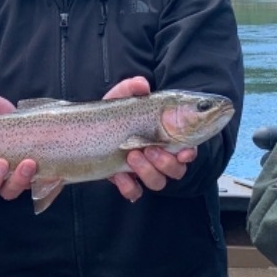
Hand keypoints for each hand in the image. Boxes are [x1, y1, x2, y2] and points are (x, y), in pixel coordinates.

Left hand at [101, 77, 194, 202]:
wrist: (87, 131)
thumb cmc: (114, 114)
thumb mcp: (120, 98)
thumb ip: (131, 88)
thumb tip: (142, 84)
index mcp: (165, 137)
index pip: (188, 149)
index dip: (190, 153)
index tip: (183, 152)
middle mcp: (159, 157)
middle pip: (177, 170)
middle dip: (166, 162)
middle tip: (149, 148)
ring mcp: (144, 171)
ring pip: (159, 182)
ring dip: (148, 171)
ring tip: (131, 155)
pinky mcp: (127, 182)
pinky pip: (135, 192)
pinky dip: (128, 186)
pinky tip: (118, 174)